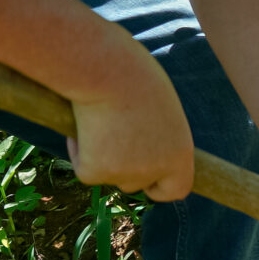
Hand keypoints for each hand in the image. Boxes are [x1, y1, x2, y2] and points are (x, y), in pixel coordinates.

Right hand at [64, 45, 192, 199]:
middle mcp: (155, 170)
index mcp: (180, 154)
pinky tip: (82, 123)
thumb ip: (156, 134)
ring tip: (100, 121)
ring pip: (109, 175)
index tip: (149, 181)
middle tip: (112, 136)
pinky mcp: (95, 173)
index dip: (160, 186)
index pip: (176, 189)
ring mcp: (125, 174)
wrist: (106, 70)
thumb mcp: (159, 107)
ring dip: (102, 157)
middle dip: (123, 167)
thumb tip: (139, 144)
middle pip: (135, 183)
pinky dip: (78, 151)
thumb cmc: (133, 75)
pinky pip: (83, 168)